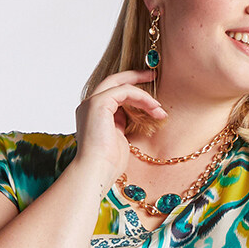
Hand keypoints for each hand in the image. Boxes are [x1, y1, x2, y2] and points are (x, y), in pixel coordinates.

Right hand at [74, 70, 166, 189]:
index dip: (131, 90)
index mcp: (92, 115)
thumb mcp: (119, 140)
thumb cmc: (108, 164)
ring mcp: (92, 103)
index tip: (150, 94)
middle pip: (114, 81)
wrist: (96, 172)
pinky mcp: (98, 103)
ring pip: (120, 84)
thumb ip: (123, 125)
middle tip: (154, 75)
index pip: (112, 94)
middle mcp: (88, 105)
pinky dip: (141, 97)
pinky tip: (154, 107)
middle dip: (135, 76)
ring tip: (159, 107)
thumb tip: (135, 118)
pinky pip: (125, 91)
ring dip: (143, 93)